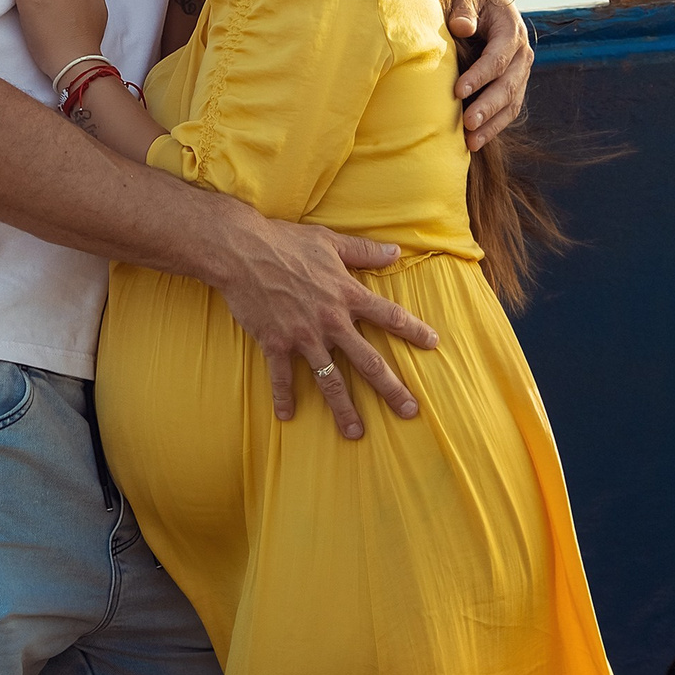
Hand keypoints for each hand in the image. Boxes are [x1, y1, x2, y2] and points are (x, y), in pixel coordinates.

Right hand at [209, 204, 438, 438]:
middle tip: (409, 411)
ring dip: (344, 408)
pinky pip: (282, 377)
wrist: (241, 251)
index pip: (390, 316)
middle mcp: (330, 321)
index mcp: (346, 294)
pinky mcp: (275, 343)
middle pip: (368, 361)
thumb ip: (364, 251)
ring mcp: (303, 336)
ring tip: (356, 432)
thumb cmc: (285, 242)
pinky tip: (287, 417)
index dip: (414, 330)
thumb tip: (396, 250)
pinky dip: (284, 397)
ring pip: (329, 380)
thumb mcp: (330, 242)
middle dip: (391, 388)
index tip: (433, 344)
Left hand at [448, 0, 532, 148]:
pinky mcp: (513, 82)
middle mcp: (521, 52)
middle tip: (467, 126)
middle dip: (488, 107)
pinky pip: (508, 107)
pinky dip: (494, 125)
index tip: (457, 91)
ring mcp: (519, 70)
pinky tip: (475, 140)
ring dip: (493, 124)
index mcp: (511, 29)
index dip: (480, 75)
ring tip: (471, 143)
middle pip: (509, 84)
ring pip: (512, 102)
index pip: (498, 56)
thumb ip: (463, 8)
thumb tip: (462, 27)